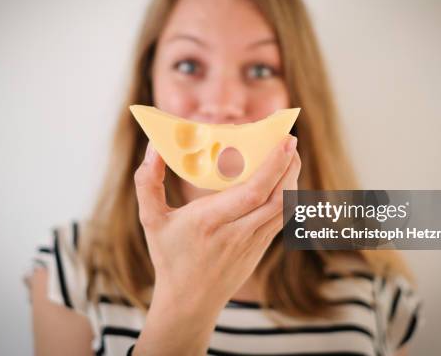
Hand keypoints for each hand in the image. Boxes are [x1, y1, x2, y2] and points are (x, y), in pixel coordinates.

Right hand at [134, 135, 300, 311]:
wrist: (189, 301)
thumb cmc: (169, 257)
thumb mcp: (151, 219)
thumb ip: (148, 183)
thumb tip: (153, 148)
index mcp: (210, 221)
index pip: (253, 192)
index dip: (273, 166)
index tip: (284, 141)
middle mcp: (237, 232)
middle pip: (277, 198)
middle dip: (290, 167)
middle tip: (290, 139)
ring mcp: (254, 242)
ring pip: (285, 209)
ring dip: (293, 179)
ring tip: (291, 155)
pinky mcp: (261, 247)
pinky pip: (282, 219)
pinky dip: (288, 196)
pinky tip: (285, 179)